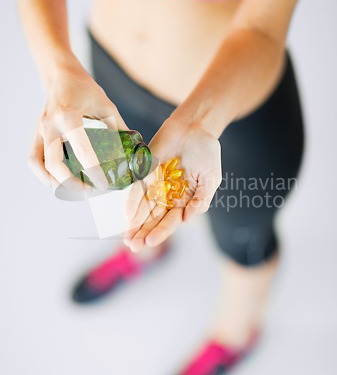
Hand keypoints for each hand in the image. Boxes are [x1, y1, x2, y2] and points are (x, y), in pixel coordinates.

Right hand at [28, 57, 128, 191]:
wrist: (60, 75)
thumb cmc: (84, 88)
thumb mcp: (106, 106)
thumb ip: (118, 129)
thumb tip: (132, 151)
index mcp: (69, 117)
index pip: (82, 150)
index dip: (94, 171)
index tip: (103, 184)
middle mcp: (51, 126)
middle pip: (53, 163)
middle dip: (70, 183)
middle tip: (88, 190)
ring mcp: (40, 130)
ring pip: (39, 164)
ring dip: (53, 181)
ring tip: (73, 189)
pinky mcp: (37, 134)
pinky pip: (34, 159)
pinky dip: (43, 173)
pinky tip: (58, 180)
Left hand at [123, 116, 221, 250]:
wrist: (195, 127)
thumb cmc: (207, 153)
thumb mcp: (211, 180)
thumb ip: (201, 201)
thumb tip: (187, 220)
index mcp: (184, 200)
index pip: (170, 220)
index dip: (160, 232)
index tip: (150, 242)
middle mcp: (168, 195)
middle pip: (154, 218)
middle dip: (143, 233)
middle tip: (133, 246)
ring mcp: (156, 183)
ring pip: (143, 207)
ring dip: (135, 223)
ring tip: (127, 238)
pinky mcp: (146, 170)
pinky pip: (138, 188)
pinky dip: (132, 201)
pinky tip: (128, 215)